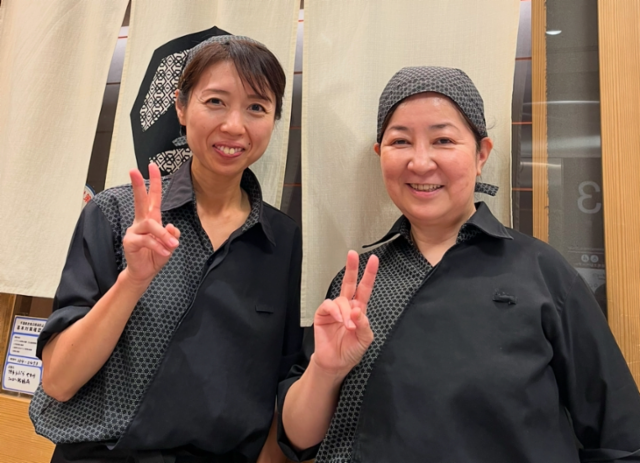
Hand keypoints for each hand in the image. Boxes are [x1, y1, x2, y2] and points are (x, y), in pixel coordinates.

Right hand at [122, 163, 179, 285]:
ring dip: (163, 236)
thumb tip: (172, 227)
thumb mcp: (169, 244)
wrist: (145, 273)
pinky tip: (165, 252)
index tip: (152, 166)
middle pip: (140, 201)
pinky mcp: (130, 242)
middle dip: (138, 185)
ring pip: (150, 225)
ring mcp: (134, 231)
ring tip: (172, 245)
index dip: (153, 182)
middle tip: (134, 170)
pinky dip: (158, 247)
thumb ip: (172, 235)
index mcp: (152, 219)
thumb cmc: (156, 255)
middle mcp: (141, 222)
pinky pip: (147, 241)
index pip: (153, 197)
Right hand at [312, 250, 378, 378]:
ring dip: (346, 311)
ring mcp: (334, 310)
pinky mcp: (323, 314)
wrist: (335, 363)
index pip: (365, 288)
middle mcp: (347, 306)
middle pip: (349, 282)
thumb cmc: (351, 351)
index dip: (369, 274)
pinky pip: (328, 305)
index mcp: (359, 310)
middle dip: (351, 268)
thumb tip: (357, 310)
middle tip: (352, 254)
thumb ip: (364, 325)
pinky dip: (335, 312)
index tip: (373, 260)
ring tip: (348, 326)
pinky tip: (339, 319)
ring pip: (341, 299)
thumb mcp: (365, 340)